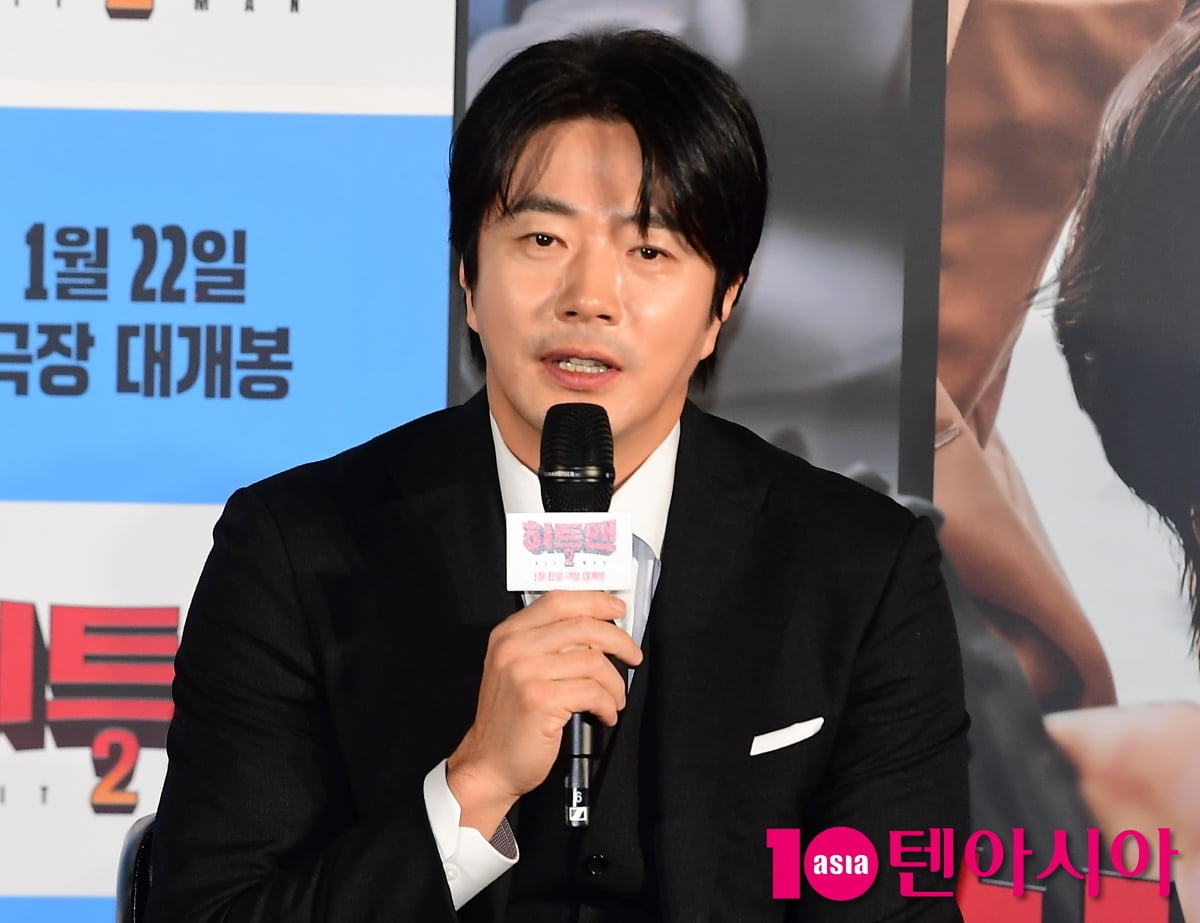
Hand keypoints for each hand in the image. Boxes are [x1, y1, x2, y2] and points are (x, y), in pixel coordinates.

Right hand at [446, 590, 642, 836]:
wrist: (489, 762)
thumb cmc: (511, 719)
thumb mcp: (518, 668)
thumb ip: (548, 643)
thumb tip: (597, 628)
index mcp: (509, 633)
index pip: (559, 600)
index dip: (594, 601)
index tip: (617, 610)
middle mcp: (514, 647)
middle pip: (583, 627)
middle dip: (619, 641)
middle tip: (632, 656)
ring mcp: (526, 672)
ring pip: (594, 661)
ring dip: (615, 684)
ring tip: (614, 699)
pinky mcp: (540, 699)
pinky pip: (593, 692)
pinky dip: (608, 705)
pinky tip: (604, 715)